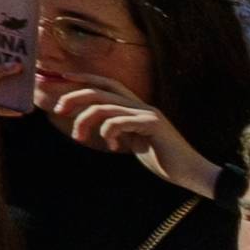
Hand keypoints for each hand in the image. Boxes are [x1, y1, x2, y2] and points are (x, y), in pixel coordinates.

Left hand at [48, 85, 223, 194]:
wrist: (191, 172)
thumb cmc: (161, 158)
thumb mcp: (133, 140)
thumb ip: (117, 128)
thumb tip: (93, 122)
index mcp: (135, 107)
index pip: (106, 82)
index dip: (83, 77)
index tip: (60, 78)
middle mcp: (141, 105)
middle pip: (99, 90)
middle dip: (73, 97)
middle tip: (58, 110)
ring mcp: (148, 113)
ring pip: (104, 106)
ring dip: (85, 121)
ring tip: (79, 137)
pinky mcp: (153, 125)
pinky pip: (118, 121)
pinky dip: (108, 132)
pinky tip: (111, 146)